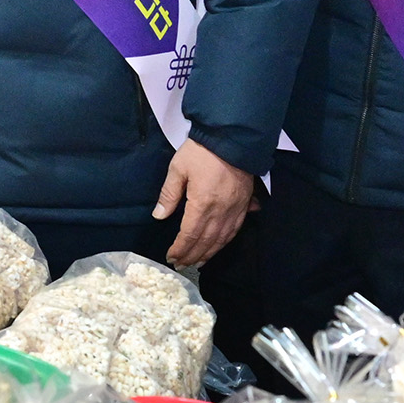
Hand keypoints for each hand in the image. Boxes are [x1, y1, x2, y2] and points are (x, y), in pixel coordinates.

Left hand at [153, 138, 255, 266]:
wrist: (233, 137)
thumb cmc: (202, 152)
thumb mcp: (178, 168)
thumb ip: (168, 195)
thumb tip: (159, 216)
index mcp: (202, 204)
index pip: (190, 235)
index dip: (180, 249)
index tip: (171, 257)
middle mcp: (221, 211)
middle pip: (206, 241)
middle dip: (193, 255)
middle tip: (181, 265)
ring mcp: (235, 209)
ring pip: (222, 239)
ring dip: (209, 253)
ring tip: (198, 262)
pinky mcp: (244, 204)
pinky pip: (235, 229)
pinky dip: (225, 241)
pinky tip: (218, 245)